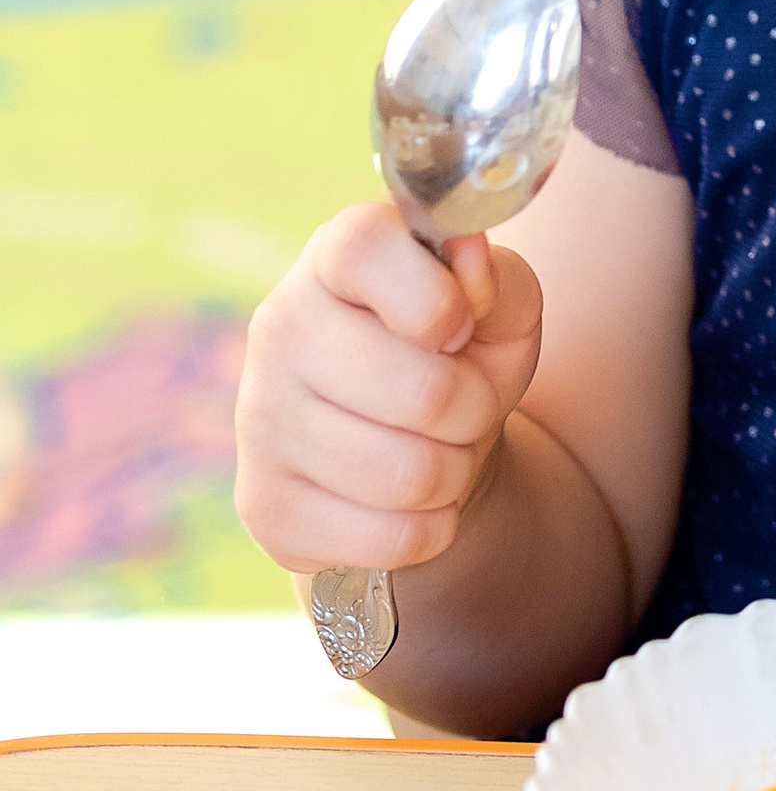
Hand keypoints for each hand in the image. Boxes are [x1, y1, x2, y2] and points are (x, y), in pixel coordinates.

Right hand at [233, 203, 541, 575]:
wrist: (418, 445)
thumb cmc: (461, 357)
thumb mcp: (499, 309)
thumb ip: (496, 278)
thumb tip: (468, 259)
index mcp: (335, 258)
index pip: (363, 251)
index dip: (431, 299)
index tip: (460, 328)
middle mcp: (281, 327)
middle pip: (421, 392)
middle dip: (473, 409)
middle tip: (466, 404)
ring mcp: (260, 420)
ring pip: (408, 475)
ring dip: (453, 471)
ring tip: (440, 447)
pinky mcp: (266, 506)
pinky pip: (389, 538)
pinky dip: (429, 528)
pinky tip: (411, 501)